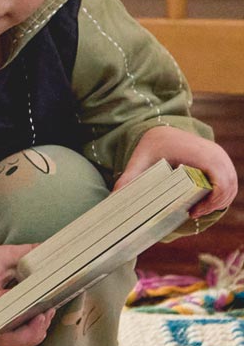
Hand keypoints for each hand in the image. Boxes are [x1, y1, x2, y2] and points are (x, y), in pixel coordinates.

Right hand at [0, 244, 54, 345]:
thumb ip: (28, 254)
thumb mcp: (4, 255)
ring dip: (34, 333)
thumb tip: (51, 250)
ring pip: (15, 342)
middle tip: (48, 313)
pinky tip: (40, 320)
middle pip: (13, 338)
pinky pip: (14, 339)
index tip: (45, 309)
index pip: (10, 313)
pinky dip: (29, 334)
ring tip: (46, 315)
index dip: (30, 316)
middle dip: (35, 330)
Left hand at [113, 126, 238, 218]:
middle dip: (214, 204)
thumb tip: (114, 198)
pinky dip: (222, 194)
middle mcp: (214, 153)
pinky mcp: (222, 161)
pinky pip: (230, 181)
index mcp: (198, 152)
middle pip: (228, 186)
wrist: (163, 130)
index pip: (219, 179)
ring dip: (220, 201)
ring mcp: (221, 156)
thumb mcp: (139, 160)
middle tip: (193, 214)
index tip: (193, 211)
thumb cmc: (152, 145)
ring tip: (198, 211)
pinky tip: (205, 204)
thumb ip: (129, 178)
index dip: (212, 199)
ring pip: (231, 185)